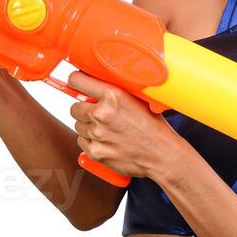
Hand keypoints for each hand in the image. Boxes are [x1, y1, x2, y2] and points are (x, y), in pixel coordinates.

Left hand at [68, 72, 191, 181]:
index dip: (76, 82)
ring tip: (106, 129)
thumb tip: (96, 82)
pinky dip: (90, 141)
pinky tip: (106, 140)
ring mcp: (97, 134)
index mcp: (113, 96)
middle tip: (97, 113)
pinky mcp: (95, 152)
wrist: (162, 155)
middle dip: (83, 109)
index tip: (76, 84)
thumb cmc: (153, 127)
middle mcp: (101, 114)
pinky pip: (81, 141)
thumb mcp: (137, 99)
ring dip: (88, 126)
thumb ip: (115, 91)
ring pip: (78, 125)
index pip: (77, 81)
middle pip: (74, 107)